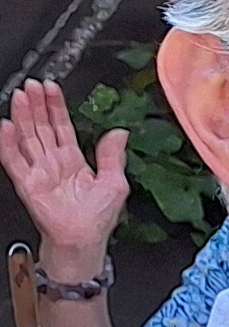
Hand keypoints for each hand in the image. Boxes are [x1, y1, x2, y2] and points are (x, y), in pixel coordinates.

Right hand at [3, 80, 127, 276]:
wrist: (83, 241)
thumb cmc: (97, 219)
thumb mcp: (115, 183)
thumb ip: (113, 157)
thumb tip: (119, 133)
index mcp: (73, 160)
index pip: (61, 126)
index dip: (56, 106)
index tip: (51, 89)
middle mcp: (54, 162)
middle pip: (41, 126)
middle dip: (37, 105)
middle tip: (32, 85)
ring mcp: (39, 171)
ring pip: (27, 137)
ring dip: (23, 117)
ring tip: (20, 97)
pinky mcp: (27, 183)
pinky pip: (14, 160)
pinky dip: (9, 143)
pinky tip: (7, 127)